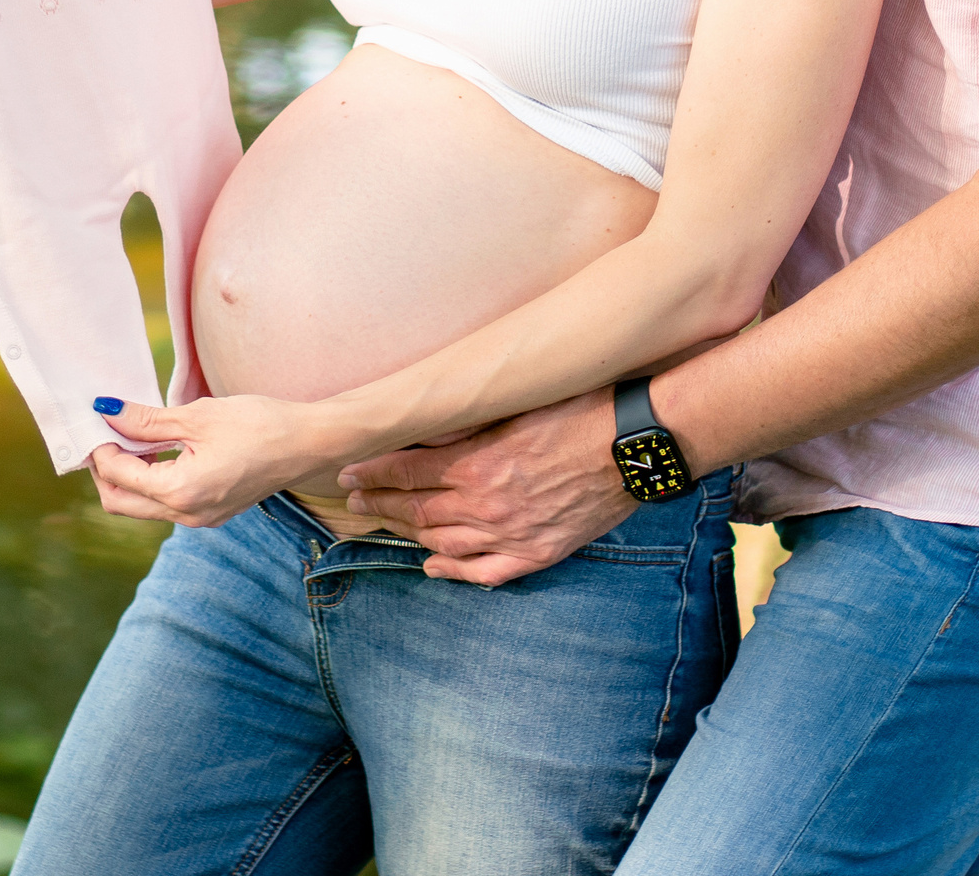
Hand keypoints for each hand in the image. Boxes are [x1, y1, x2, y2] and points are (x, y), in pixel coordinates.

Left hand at [86, 395, 334, 528]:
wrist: (307, 443)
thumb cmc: (258, 425)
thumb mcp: (196, 417)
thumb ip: (146, 420)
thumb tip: (107, 411)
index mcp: (180, 492)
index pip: (117, 474)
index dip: (99, 446)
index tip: (95, 418)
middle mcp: (186, 515)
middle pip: (120, 502)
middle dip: (104, 468)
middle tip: (105, 431)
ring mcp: (199, 518)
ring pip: (141, 505)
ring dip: (127, 473)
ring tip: (130, 434)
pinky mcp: (210, 512)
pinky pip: (165, 503)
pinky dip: (151, 478)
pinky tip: (156, 447)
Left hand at [336, 388, 634, 583]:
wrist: (632, 448)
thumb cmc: (578, 413)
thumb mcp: (514, 406)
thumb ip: (467, 424)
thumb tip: (425, 429)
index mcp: (476, 463)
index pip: (406, 471)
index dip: (372, 472)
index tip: (346, 472)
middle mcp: (486, 504)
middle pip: (417, 509)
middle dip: (379, 503)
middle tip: (354, 500)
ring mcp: (511, 535)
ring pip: (442, 541)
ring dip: (407, 533)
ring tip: (385, 523)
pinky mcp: (537, 554)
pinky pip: (485, 572)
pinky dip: (453, 571)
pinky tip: (432, 566)